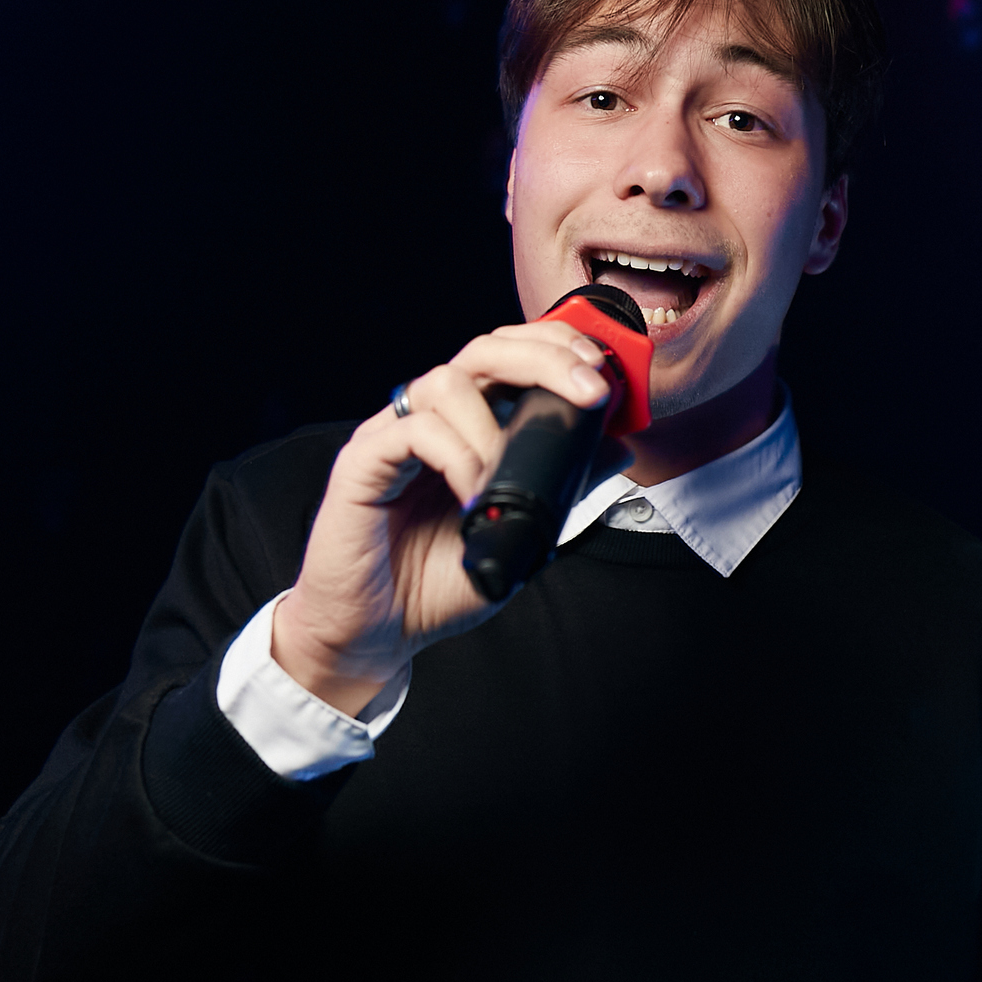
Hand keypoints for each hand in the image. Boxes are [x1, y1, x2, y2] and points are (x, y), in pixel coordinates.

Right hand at [270, 321, 612, 716]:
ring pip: (446, 381)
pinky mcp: (362, 463)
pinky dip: (457, 457)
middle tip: (588, 389)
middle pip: (483, 349)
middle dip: (544, 357)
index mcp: (463, 426)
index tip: (601, 370)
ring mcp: (392, 437)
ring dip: (492, 428)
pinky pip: (414, 430)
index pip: (508, 357)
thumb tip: (619, 448)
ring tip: (504, 482)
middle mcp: (428, 420)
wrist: (376, 633)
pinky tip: (472, 498)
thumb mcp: (518, 532)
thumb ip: (561, 489)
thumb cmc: (435, 584)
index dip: (554, 348)